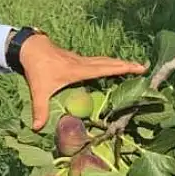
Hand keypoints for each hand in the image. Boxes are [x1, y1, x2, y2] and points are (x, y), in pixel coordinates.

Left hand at [19, 34, 146, 130]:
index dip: (122, 68)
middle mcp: (83, 63)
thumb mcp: (38, 90)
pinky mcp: (77, 59)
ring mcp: (80, 60)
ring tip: (133, 66)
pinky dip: (108, 63)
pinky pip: (97, 61)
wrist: (30, 47)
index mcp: (78, 70)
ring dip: (118, 63)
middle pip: (109, 63)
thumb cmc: (37, 68)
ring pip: (104, 60)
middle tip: (144, 67)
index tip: (138, 68)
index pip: (105, 69)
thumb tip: (36, 128)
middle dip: (127, 65)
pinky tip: (111, 67)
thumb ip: (40, 109)